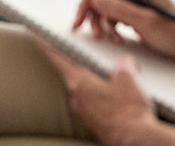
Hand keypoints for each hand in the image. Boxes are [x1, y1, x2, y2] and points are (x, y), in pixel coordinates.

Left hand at [38, 42, 160, 145]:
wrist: (136, 141)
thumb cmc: (128, 112)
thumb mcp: (128, 80)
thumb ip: (123, 64)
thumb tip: (124, 61)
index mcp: (79, 83)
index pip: (58, 60)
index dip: (48, 48)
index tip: (38, 40)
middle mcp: (76, 98)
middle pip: (75, 76)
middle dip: (85, 68)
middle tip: (96, 62)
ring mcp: (84, 112)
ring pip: (87, 92)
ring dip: (96, 86)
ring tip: (116, 85)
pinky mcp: (94, 123)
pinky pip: (95, 105)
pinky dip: (104, 100)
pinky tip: (119, 102)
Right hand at [73, 0, 174, 59]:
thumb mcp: (146, 21)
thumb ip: (118, 7)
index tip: (82, 12)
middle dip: (93, 11)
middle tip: (90, 29)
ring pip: (103, 2)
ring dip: (100, 21)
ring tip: (108, 37)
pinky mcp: (132, 7)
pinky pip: (110, 12)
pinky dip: (108, 25)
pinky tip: (116, 36)